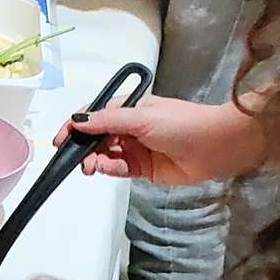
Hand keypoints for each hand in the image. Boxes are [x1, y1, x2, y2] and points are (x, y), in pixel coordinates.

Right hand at [55, 97, 263, 184]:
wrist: (219, 146)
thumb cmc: (181, 124)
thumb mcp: (141, 117)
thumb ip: (107, 121)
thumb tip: (76, 120)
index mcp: (128, 109)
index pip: (93, 116)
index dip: (75, 126)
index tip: (60, 140)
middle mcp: (129, 128)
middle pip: (96, 138)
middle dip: (83, 148)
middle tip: (77, 160)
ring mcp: (137, 149)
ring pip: (106, 155)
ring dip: (95, 160)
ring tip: (93, 167)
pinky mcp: (145, 169)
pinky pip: (120, 169)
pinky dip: (111, 170)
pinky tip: (108, 170)